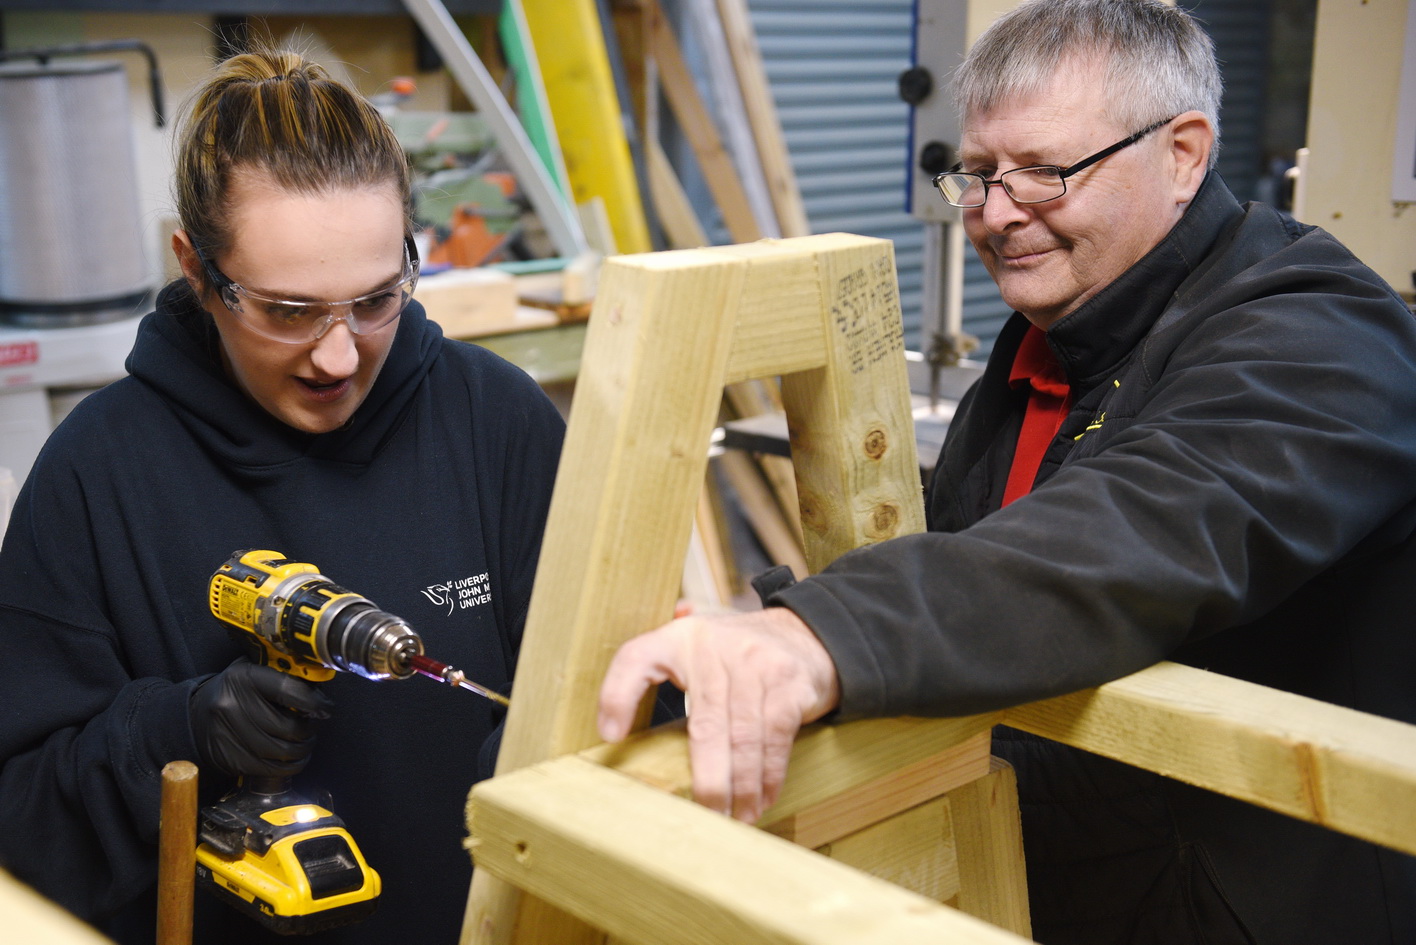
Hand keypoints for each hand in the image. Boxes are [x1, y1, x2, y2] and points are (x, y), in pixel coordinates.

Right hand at [190, 659, 333, 778]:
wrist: (194, 717)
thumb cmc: (234, 692)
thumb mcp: (251, 672)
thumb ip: (281, 675)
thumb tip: (319, 688)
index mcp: (243, 678)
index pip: (289, 690)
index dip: (314, 702)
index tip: (325, 707)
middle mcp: (233, 705)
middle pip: (288, 727)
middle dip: (310, 730)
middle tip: (313, 726)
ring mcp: (230, 734)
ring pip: (283, 752)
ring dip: (303, 750)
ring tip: (306, 742)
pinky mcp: (231, 759)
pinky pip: (271, 769)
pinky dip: (290, 766)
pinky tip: (295, 758)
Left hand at [598, 608, 839, 822]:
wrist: (804, 634)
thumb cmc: (734, 654)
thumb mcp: (691, 648)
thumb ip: (655, 674)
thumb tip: (612, 732)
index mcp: (679, 638)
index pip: (636, 657)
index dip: (617, 695)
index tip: (611, 736)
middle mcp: (716, 648)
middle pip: (704, 725)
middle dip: (708, 779)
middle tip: (705, 816)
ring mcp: (757, 665)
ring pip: (743, 738)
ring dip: (741, 787)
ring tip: (736, 818)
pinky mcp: (789, 685)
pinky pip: (775, 738)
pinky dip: (769, 775)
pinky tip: (763, 798)